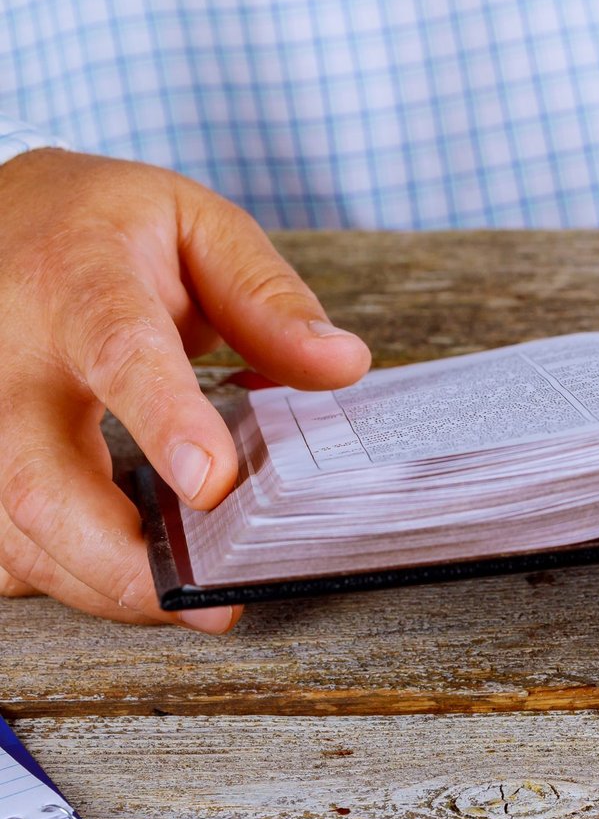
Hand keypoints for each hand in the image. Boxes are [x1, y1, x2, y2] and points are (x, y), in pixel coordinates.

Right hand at [0, 150, 369, 628]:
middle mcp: (4, 353)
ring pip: (8, 526)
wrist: (1, 215)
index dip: (163, 422)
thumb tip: (343, 364)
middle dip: (117, 559)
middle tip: (205, 603)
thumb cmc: (110, 226)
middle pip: (37, 478)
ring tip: (184, 603)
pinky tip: (118, 576)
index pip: (119, 352)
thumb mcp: (200, 229)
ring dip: (94, 582)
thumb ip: (269, 299)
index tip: (211, 486)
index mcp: (78, 281)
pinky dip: (56, 573)